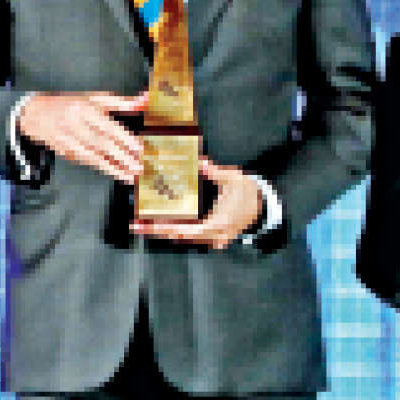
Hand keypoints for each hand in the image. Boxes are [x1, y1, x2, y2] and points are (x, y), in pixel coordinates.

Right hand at [17, 91, 145, 181]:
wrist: (34, 113)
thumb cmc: (71, 104)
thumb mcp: (95, 98)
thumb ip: (123, 102)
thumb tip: (146, 99)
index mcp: (84, 109)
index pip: (108, 126)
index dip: (125, 139)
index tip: (140, 148)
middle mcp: (75, 125)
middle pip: (101, 143)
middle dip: (122, 157)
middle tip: (140, 167)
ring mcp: (67, 140)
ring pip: (94, 156)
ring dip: (114, 167)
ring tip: (132, 175)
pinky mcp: (64, 151)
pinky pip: (86, 161)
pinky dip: (103, 167)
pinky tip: (117, 173)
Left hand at [133, 158, 261, 248]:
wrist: (263, 205)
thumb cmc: (249, 193)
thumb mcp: (233, 178)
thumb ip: (214, 171)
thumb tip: (200, 162)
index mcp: (218, 223)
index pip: (185, 231)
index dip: (163, 228)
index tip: (145, 226)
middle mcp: (214, 235)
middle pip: (179, 236)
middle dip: (157, 230)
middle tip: (136, 225)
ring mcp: (215, 238)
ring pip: (184, 237)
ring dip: (165, 229)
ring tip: (145, 222)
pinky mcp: (215, 236)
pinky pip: (192, 236)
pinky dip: (178, 230)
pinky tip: (165, 223)